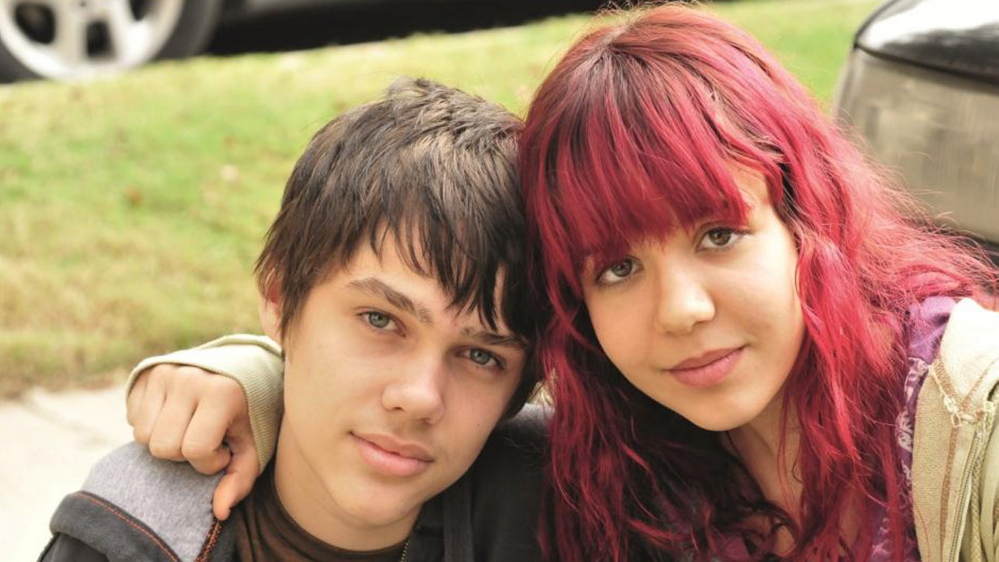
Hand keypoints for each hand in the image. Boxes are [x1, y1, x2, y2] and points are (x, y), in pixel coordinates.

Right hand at [127, 364, 258, 519]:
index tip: (225, 450)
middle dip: (184, 454)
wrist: (242, 367)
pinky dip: (152, 425)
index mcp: (221, 392)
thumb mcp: (254, 445)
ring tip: (190, 428)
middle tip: (205, 440)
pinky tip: (175, 416)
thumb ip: (240, 479)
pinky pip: (133, 418)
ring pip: (142, 436)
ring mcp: (165, 372)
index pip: (195, 450)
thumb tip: (220, 512)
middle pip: (162, 447)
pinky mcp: (147, 372)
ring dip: (166, 441)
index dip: (210, 461)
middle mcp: (189, 378)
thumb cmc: (249, 413)